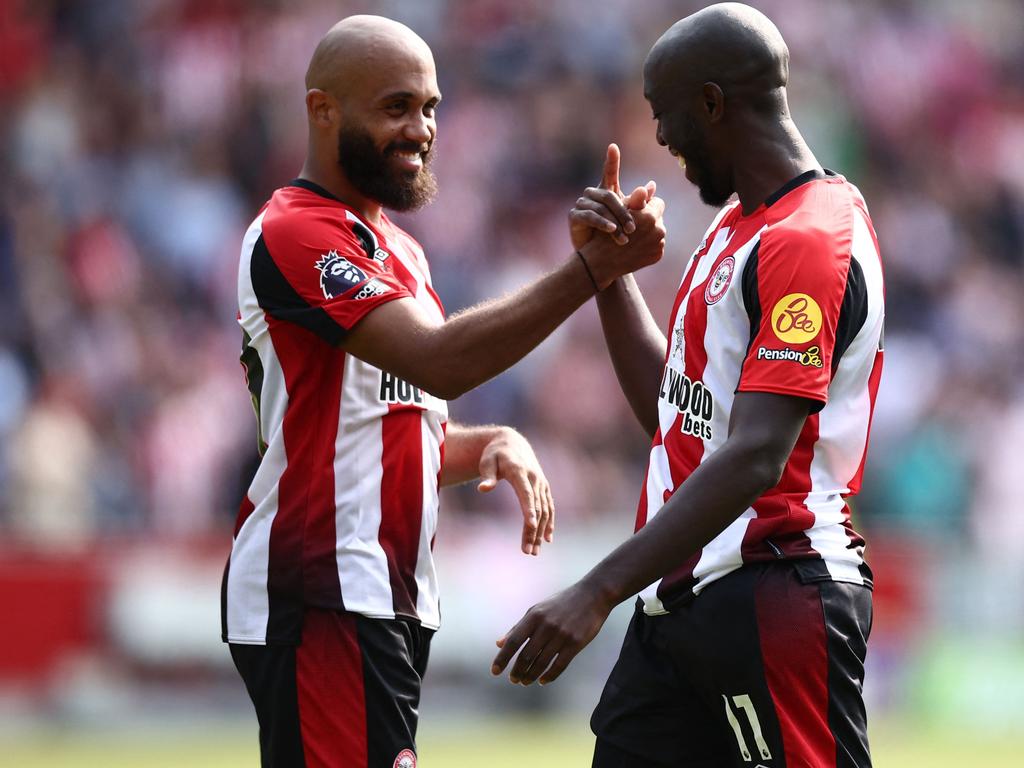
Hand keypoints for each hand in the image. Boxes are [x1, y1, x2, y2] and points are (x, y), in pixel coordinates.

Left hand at [477, 428, 554, 555]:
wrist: (512, 443)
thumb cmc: (495, 455)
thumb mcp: (487, 462)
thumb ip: (487, 476)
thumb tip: (483, 489)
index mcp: (520, 472)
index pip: (526, 494)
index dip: (529, 510)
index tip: (531, 526)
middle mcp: (534, 478)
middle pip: (536, 508)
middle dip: (533, 531)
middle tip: (528, 551)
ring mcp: (541, 483)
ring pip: (545, 510)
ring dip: (541, 531)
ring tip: (535, 551)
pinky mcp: (544, 488)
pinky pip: (549, 507)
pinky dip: (549, 522)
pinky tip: (547, 539)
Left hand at [491, 581, 612, 684]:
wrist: (593, 595)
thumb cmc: (561, 603)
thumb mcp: (537, 610)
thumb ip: (519, 627)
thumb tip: (499, 643)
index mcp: (534, 616)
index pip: (513, 641)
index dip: (502, 658)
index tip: (494, 671)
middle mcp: (546, 626)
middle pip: (526, 656)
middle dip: (517, 671)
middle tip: (513, 679)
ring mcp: (562, 635)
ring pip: (541, 663)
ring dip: (530, 675)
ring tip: (525, 681)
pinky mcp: (576, 643)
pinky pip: (559, 665)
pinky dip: (549, 676)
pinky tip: (543, 681)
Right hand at [569, 143, 657, 250]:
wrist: (597, 258)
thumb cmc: (614, 235)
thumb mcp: (628, 219)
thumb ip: (639, 204)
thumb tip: (651, 186)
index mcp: (606, 191)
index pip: (609, 172)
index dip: (611, 160)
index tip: (613, 147)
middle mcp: (592, 194)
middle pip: (609, 196)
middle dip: (624, 212)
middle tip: (634, 228)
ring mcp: (581, 204)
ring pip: (601, 208)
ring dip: (615, 223)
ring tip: (625, 237)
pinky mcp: (574, 216)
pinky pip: (590, 216)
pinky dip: (602, 224)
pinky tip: (612, 231)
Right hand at [580, 193, 666, 288]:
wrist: (601, 262)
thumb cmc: (606, 231)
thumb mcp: (619, 211)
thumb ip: (637, 198)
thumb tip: (652, 184)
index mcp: (649, 215)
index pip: (657, 202)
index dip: (646, 205)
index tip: (635, 210)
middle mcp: (658, 229)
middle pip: (658, 217)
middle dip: (647, 219)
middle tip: (633, 225)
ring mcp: (658, 244)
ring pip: (657, 231)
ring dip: (648, 232)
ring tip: (633, 236)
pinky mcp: (657, 255)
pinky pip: (657, 245)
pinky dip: (648, 245)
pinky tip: (636, 246)